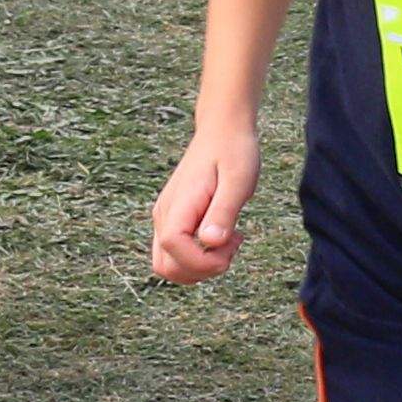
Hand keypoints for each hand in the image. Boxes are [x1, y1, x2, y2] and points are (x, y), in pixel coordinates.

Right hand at [148, 126, 255, 281]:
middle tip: (231, 246)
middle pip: (165, 266)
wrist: (223, 130)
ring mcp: (166, 218)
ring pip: (169, 265)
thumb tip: (210, 242)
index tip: (231, 247)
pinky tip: (223, 236)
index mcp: (178, 204)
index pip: (173, 248)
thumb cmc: (234, 151)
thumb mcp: (238, 179)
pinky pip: (177, 253)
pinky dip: (199, 257)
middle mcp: (164, 214)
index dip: (201, 261)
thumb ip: (223, 212)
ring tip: (229, 241)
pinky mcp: (175, 220)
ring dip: (200, 267)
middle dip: (201, 270)